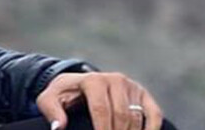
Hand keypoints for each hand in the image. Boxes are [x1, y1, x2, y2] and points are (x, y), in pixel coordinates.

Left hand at [35, 71, 163, 129]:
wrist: (80, 85)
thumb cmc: (65, 95)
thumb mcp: (50, 99)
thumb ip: (51, 110)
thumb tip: (59, 127)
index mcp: (92, 80)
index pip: (101, 110)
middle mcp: (115, 80)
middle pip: (121, 116)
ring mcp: (131, 86)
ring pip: (136, 118)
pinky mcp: (143, 95)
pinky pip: (154, 114)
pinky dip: (151, 129)